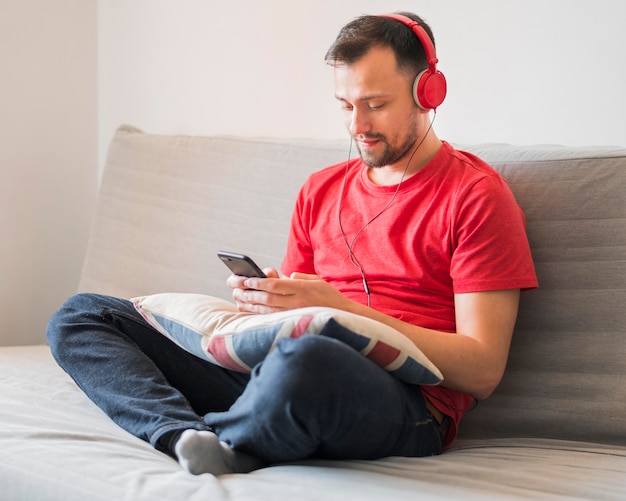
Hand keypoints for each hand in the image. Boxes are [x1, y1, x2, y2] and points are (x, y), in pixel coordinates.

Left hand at [227, 271, 349, 313]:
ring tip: (237, 297)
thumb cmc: (328, 295)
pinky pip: (271, 318)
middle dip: (249, 292)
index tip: (246, 279)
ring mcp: (294, 314)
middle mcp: (297, 302)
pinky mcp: (293, 322)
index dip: (258, 282)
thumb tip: (284, 277)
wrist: (343, 316)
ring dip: (249, 303)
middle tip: (235, 287)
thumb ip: (299, 277)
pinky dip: (257, 313)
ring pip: (266, 309)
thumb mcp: (316, 280)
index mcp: (302, 289)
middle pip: (267, 297)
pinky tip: (247, 309)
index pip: (275, 285)